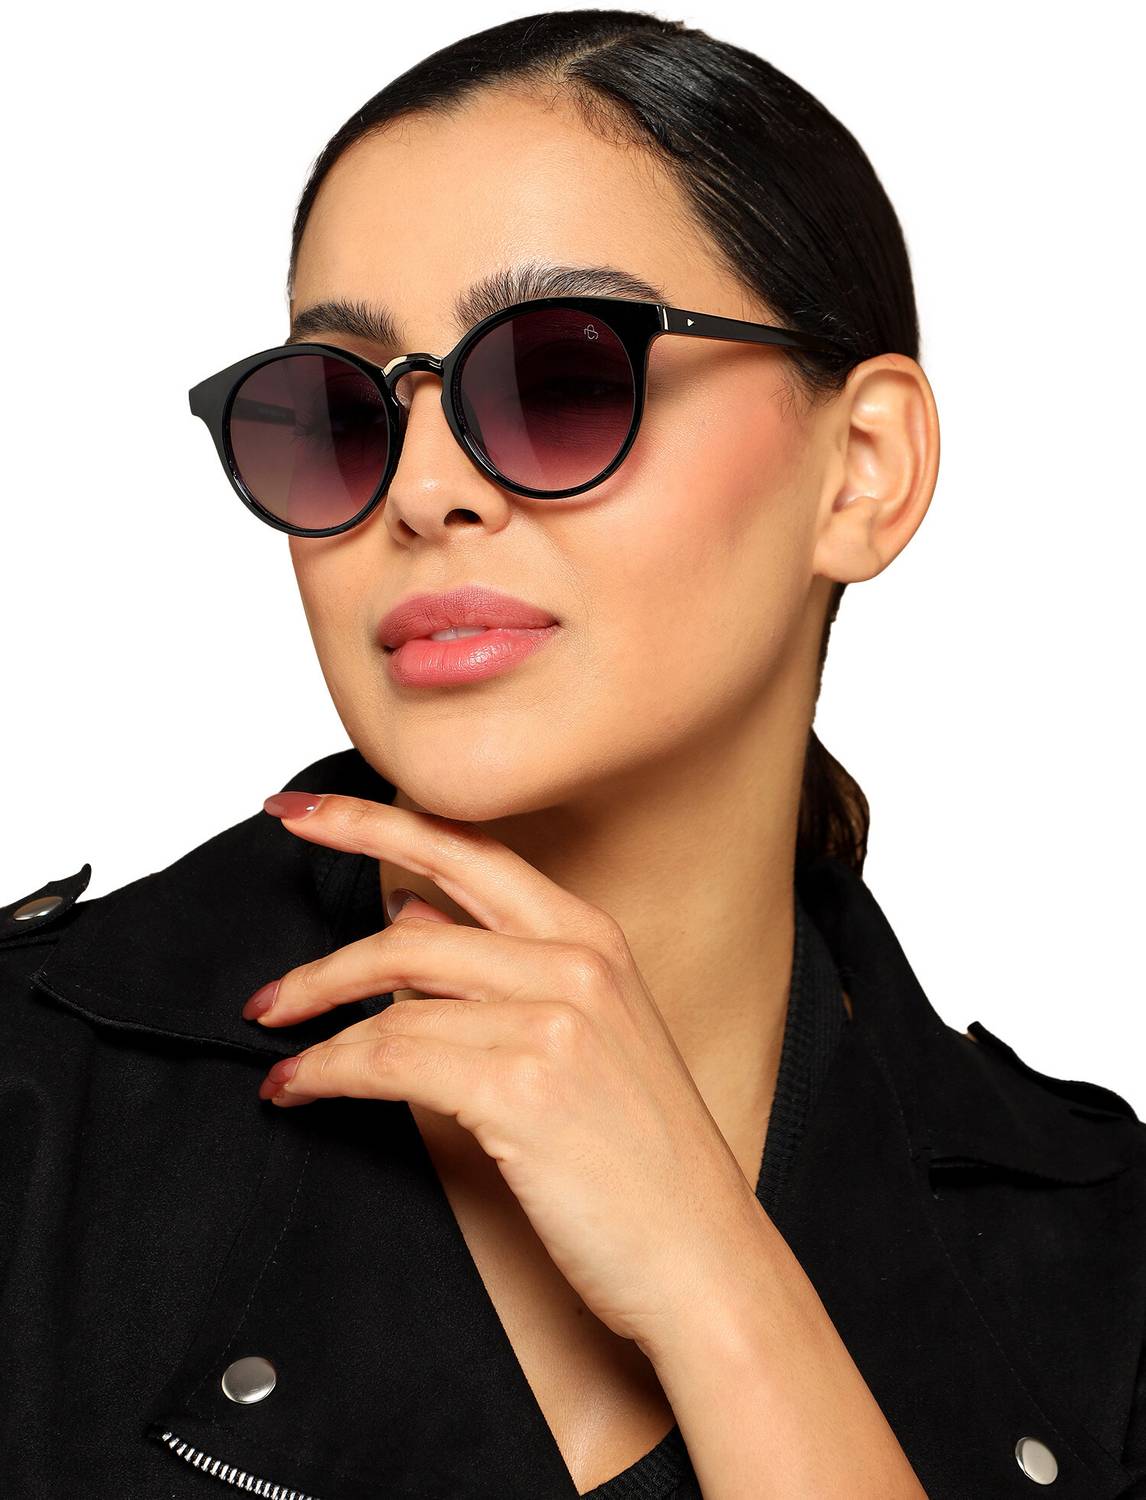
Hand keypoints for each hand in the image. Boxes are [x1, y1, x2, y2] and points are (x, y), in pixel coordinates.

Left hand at [246, 790, 767, 1355]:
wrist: (703, 1255)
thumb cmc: (647, 1157)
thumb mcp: (588, 1033)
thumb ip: (498, 966)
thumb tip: (409, 916)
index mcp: (593, 935)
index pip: (465, 852)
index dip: (371, 821)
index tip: (304, 813)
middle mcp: (575, 961)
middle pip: (409, 931)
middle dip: (318, 962)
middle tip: (265, 989)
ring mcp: (552, 1019)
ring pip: (391, 999)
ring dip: (316, 1026)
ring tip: (279, 1050)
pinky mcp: (521, 1085)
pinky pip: (387, 1059)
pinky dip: (327, 1071)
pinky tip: (300, 1087)